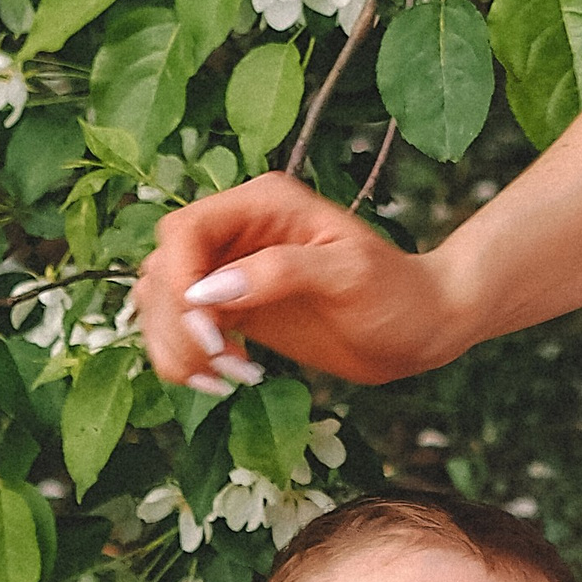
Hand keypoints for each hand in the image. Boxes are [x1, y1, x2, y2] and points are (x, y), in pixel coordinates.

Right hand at [133, 172, 460, 390]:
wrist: (421, 329)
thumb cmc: (398, 293)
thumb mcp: (349, 274)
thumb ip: (280, 272)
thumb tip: (208, 291)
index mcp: (262, 203)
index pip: (185, 231)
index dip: (180, 278)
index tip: (207, 326)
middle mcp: (237, 231)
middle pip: (163, 271)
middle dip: (177, 323)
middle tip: (223, 360)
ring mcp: (230, 272)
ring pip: (161, 305)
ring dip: (178, 347)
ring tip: (229, 375)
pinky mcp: (231, 311)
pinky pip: (180, 332)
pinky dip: (187, 360)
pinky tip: (227, 378)